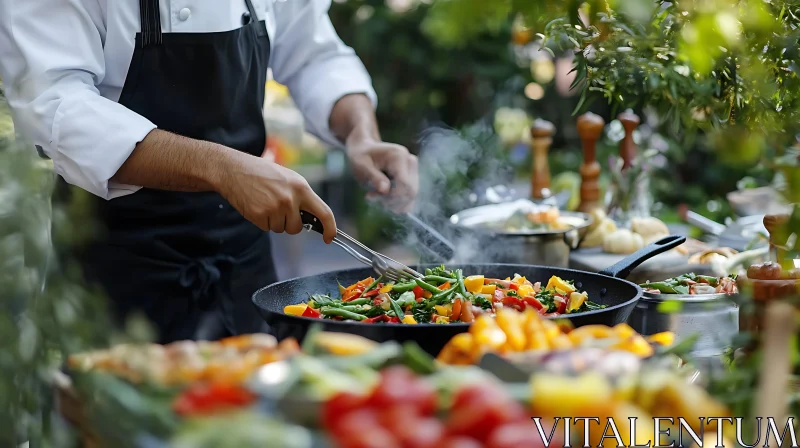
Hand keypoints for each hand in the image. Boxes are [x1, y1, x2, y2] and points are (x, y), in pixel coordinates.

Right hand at [218, 152, 336, 242]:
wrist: (233, 169)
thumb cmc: (262, 172)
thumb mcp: (288, 178)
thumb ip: (301, 196)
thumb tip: (313, 218)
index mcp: (301, 187)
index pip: (324, 212)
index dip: (330, 229)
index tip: (329, 238)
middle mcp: (290, 199)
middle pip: (297, 227)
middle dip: (289, 223)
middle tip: (278, 207)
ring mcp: (275, 208)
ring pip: (281, 229)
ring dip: (274, 221)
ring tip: (265, 202)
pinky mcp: (260, 215)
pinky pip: (267, 228)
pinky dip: (262, 221)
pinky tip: (257, 205)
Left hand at [346, 136, 417, 212]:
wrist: (363, 149)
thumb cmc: (360, 157)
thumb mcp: (361, 166)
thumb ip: (374, 177)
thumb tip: (385, 190)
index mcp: (399, 156)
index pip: (405, 184)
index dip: (391, 196)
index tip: (371, 195)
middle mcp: (410, 161)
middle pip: (411, 191)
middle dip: (391, 200)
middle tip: (371, 196)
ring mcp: (412, 169)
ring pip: (411, 196)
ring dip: (393, 202)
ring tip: (375, 196)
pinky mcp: (412, 177)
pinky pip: (410, 196)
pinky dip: (397, 202)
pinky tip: (383, 199)